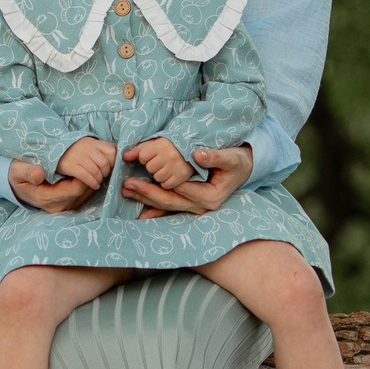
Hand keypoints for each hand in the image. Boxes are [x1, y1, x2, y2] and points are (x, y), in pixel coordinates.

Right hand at [9, 161, 93, 213]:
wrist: (15, 186)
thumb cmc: (17, 176)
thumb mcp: (16, 171)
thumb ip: (26, 171)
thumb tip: (38, 174)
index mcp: (47, 198)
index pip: (75, 188)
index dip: (83, 174)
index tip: (83, 160)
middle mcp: (58, 206)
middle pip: (83, 191)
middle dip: (88, 175)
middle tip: (88, 159)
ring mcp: (63, 206)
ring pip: (85, 193)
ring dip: (88, 178)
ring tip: (87, 163)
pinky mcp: (67, 204)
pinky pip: (82, 193)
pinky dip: (84, 182)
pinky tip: (82, 170)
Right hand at [55, 137, 117, 189]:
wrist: (58, 151)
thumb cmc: (80, 151)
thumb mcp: (92, 145)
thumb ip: (105, 149)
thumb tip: (119, 158)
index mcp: (95, 142)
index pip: (112, 151)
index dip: (113, 162)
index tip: (110, 167)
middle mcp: (88, 148)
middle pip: (104, 163)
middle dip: (106, 172)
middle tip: (103, 176)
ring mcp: (79, 157)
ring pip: (96, 171)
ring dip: (99, 179)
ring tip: (98, 181)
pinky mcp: (71, 166)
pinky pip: (86, 177)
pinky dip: (92, 183)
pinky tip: (94, 185)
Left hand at [126, 136, 192, 187]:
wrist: (194, 150)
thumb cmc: (171, 146)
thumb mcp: (155, 143)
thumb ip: (138, 149)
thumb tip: (124, 157)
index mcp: (162, 144)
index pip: (142, 157)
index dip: (145, 158)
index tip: (154, 155)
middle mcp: (170, 155)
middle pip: (149, 168)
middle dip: (152, 167)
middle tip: (162, 162)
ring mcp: (177, 166)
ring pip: (157, 177)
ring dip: (160, 175)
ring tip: (168, 168)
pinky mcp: (182, 176)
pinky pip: (166, 185)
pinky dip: (167, 182)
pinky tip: (172, 175)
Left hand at [127, 143, 252, 216]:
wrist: (243, 169)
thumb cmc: (237, 161)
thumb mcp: (231, 157)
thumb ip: (215, 157)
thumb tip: (197, 155)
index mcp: (210, 196)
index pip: (180, 190)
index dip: (160, 184)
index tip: (143, 175)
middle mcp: (201, 206)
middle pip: (169, 201)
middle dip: (146, 193)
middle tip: (127, 185)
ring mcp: (195, 207)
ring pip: (166, 205)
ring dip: (146, 199)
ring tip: (126, 191)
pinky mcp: (189, 204)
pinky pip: (170, 208)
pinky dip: (154, 209)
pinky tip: (140, 213)